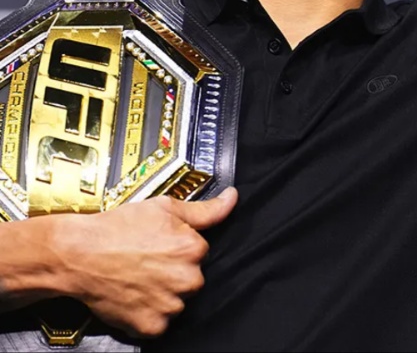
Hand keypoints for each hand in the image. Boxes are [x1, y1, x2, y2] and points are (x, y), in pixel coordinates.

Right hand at [54, 187, 237, 337]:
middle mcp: (188, 279)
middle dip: (173, 273)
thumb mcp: (164, 207)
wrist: (77, 254)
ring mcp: (170, 305)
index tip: (158, 247)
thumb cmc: (116, 229)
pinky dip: (147, 314)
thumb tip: (231, 198)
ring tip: (136, 279)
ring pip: (176, 301)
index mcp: (194, 250)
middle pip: (191, 279)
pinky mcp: (152, 325)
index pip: (199, 253)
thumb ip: (206, 209)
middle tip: (145, 264)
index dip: (177, 249)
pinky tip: (133, 296)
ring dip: (162, 294)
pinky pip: (159, 323)